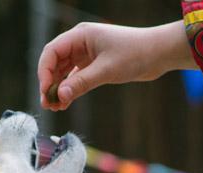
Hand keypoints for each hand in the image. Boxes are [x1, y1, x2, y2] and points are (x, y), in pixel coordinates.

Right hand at [38, 21, 195, 110]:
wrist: (158, 53)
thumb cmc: (135, 54)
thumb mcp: (107, 70)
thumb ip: (82, 83)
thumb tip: (60, 96)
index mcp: (81, 35)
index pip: (52, 52)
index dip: (44, 72)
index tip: (45, 91)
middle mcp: (80, 42)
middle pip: (54, 62)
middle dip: (49, 83)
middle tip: (47, 104)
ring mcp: (86, 53)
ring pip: (63, 71)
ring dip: (58, 88)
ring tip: (55, 107)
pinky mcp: (94, 64)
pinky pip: (75, 77)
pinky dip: (70, 89)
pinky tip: (66, 103)